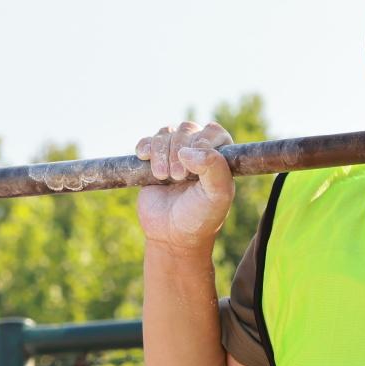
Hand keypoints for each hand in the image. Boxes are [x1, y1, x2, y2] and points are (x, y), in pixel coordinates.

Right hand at [136, 121, 234, 253]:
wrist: (172, 235)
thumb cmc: (200, 217)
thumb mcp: (216, 196)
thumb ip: (213, 169)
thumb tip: (188, 151)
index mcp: (220, 156)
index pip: (213, 132)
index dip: (201, 144)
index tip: (193, 169)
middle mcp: (199, 151)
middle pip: (186, 130)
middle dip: (178, 151)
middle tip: (177, 177)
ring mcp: (175, 153)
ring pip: (166, 133)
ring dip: (161, 153)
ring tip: (163, 177)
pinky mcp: (154, 160)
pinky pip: (148, 141)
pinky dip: (145, 147)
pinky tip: (144, 158)